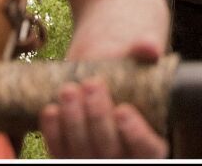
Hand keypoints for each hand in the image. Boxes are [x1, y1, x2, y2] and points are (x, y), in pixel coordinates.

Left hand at [39, 37, 167, 158]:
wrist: (98, 79)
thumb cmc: (126, 72)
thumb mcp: (138, 61)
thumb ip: (146, 52)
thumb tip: (148, 47)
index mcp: (150, 144)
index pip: (148, 149)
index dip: (136, 134)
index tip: (123, 109)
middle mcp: (123, 158)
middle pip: (110, 151)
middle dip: (98, 117)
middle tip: (92, 84)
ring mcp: (93, 159)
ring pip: (81, 153)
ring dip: (73, 122)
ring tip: (69, 90)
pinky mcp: (68, 156)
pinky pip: (58, 152)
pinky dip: (53, 133)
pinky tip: (51, 110)